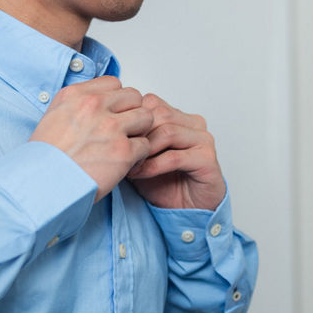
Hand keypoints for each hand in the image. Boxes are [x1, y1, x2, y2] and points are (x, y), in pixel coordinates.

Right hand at [29, 76, 153, 199]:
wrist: (42, 185)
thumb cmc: (46, 159)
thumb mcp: (54, 117)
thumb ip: (78, 105)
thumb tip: (98, 102)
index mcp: (76, 95)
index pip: (114, 83)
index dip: (117, 100)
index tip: (112, 114)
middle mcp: (94, 106)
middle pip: (134, 97)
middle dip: (131, 114)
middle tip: (123, 131)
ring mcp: (111, 127)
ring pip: (146, 117)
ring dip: (139, 132)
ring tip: (127, 146)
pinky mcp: (123, 151)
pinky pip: (145, 145)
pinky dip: (139, 157)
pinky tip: (125, 164)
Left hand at [126, 94, 225, 209]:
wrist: (187, 209)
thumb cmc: (164, 183)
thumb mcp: (139, 157)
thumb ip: (130, 138)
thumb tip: (104, 126)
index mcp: (179, 117)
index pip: (151, 102)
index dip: (131, 118)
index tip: (115, 138)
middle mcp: (194, 124)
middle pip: (159, 114)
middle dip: (137, 134)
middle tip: (120, 152)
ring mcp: (203, 139)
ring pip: (167, 132)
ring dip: (144, 150)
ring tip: (130, 165)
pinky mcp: (208, 159)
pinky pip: (175, 156)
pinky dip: (153, 165)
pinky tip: (141, 174)